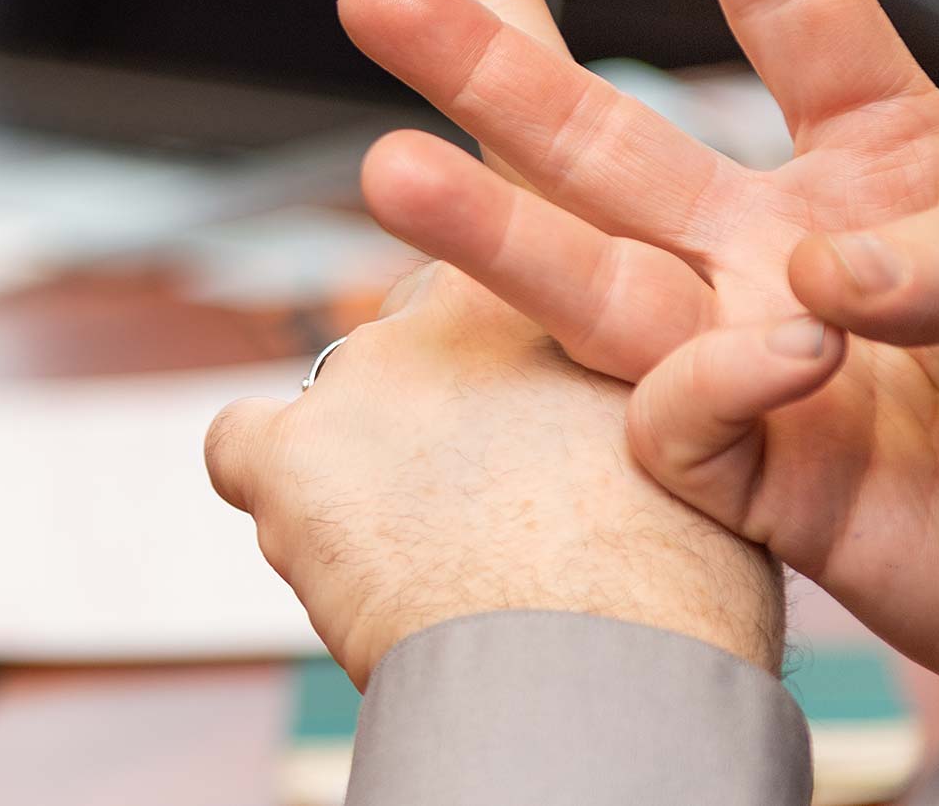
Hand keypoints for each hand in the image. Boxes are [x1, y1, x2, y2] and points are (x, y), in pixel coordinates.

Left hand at [206, 265, 784, 684]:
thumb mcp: (700, 444)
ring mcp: (360, 378)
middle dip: (434, 409)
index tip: (520, 406)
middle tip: (475, 498)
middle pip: (412, 340)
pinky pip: (239, 441)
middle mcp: (446, 310)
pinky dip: (263, 480)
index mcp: (553, 290)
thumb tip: (654, 416)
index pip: (503, 268)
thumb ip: (652, 401)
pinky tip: (313, 529)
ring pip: (334, 399)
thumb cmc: (673, 584)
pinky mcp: (288, 454)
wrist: (599, 670)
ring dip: (362, 459)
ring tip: (419, 546)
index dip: (507, 354)